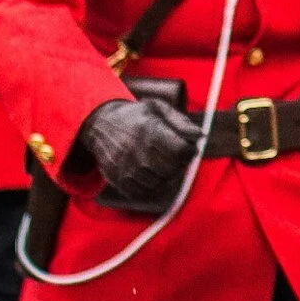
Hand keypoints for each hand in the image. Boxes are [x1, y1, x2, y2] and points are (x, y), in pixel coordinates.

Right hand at [77, 97, 201, 213]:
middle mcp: (136, 151)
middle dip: (180, 162)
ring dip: (167, 174)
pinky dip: (152, 184)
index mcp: (148, 130)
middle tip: (176, 153)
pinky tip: (151, 171)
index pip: (181, 151)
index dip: (190, 150)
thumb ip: (181, 122)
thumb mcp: (158, 108)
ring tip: (163, 161)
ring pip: (160, 183)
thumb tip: (200, 136)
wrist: (99, 124)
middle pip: (173, 169)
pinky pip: (144, 192)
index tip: (188, 145)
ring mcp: (125, 168)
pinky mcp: (118, 180)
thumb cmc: (136, 115)